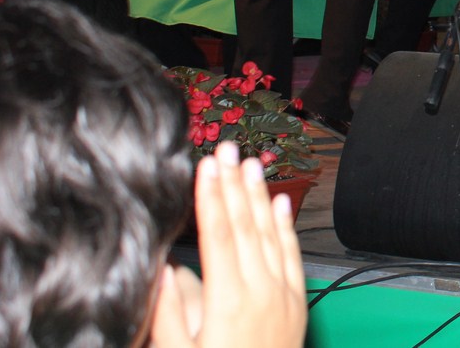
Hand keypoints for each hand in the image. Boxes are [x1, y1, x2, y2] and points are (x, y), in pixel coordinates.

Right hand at [149, 143, 305, 347]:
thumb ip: (168, 312)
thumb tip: (162, 269)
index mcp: (230, 301)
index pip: (220, 235)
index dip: (211, 196)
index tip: (206, 165)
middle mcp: (263, 292)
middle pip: (246, 226)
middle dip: (235, 184)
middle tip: (228, 148)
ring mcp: (284, 297)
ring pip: (272, 234)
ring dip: (261, 196)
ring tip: (252, 163)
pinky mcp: (297, 305)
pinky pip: (293, 256)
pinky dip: (286, 226)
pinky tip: (282, 204)